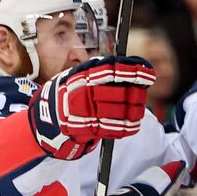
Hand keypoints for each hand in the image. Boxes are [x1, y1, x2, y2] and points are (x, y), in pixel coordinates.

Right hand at [32, 55, 153, 159]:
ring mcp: (86, 112)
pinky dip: (128, 126)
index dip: (135, 72)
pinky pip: (116, 128)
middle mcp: (85, 93)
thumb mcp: (79, 75)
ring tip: (137, 109)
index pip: (114, 70)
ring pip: (123, 111)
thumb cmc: (70, 93)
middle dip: (137, 94)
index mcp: (83, 76)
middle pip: (123, 92)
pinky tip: (132, 124)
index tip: (149, 74)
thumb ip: (102, 70)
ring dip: (135, 111)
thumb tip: (134, 66)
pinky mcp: (89, 129)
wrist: (47, 118)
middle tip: (141, 94)